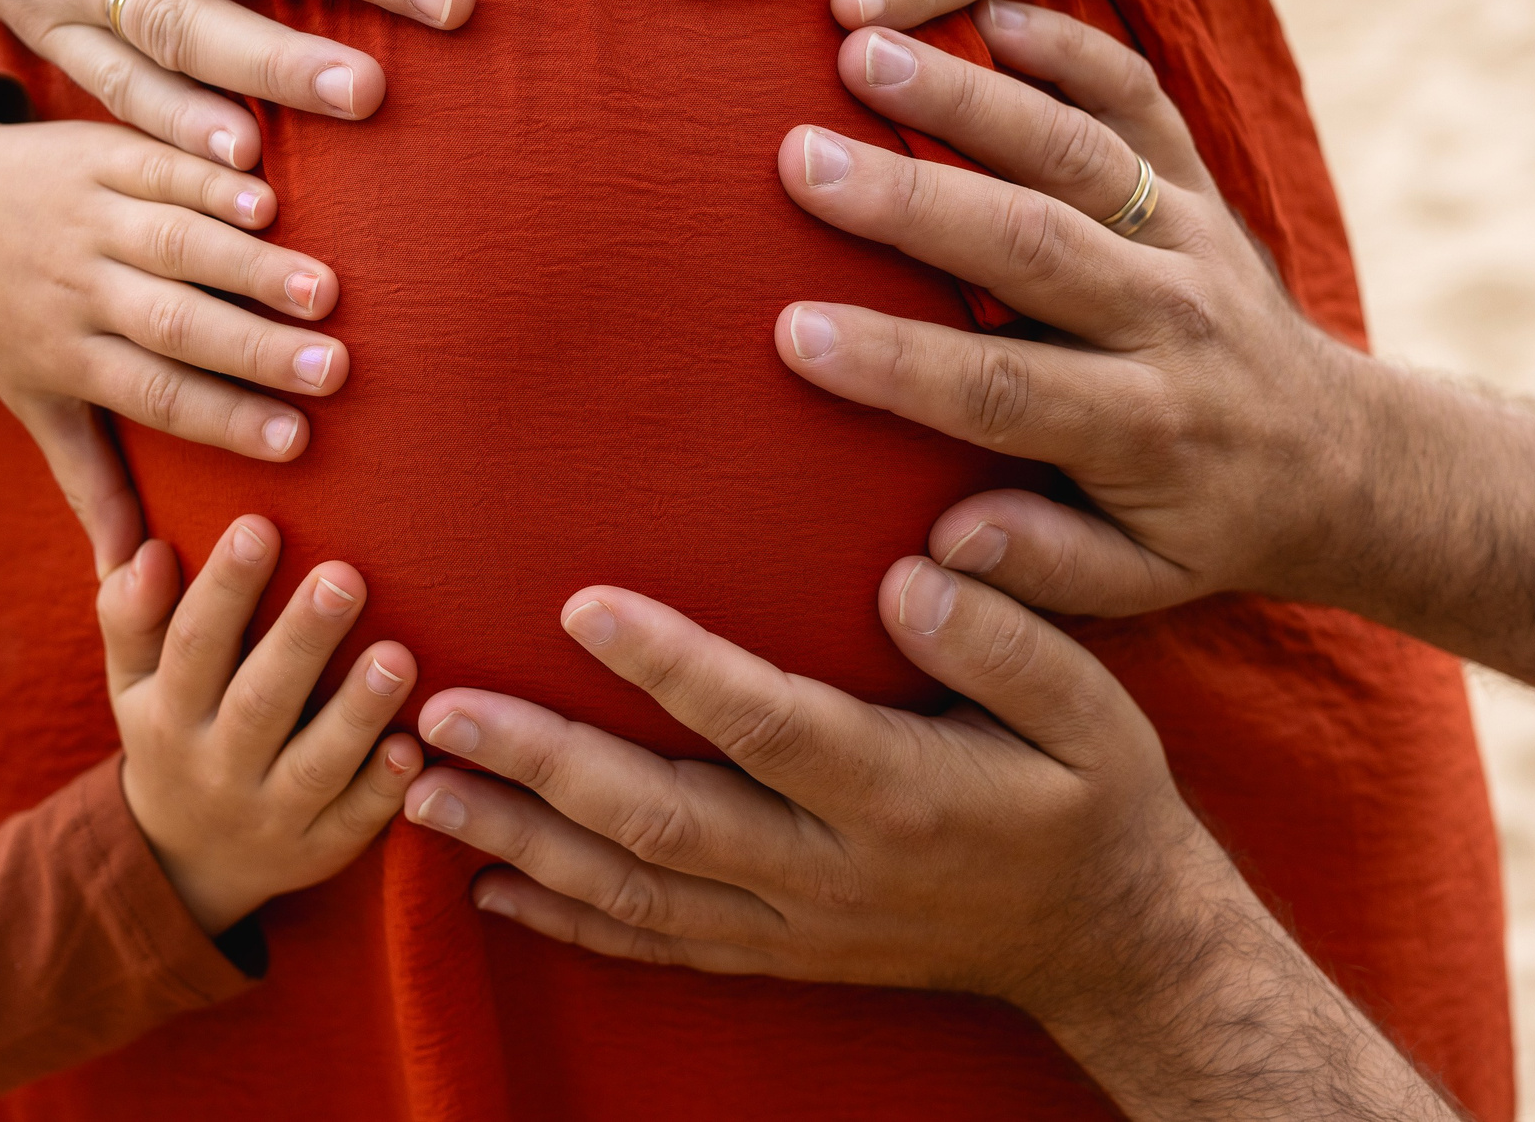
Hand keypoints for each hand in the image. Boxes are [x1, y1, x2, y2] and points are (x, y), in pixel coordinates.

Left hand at [0, 108, 348, 569]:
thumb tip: (125, 582)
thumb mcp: (35, 402)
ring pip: (171, 244)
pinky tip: (270, 201)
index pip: (152, 393)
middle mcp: (76, 288)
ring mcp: (87, 218)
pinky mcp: (99, 154)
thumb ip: (93, 480)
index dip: (223, 417)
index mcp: (67, 355)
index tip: (297, 441)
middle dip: (254, 348)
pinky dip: (210, 183)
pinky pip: (157, 169)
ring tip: (326, 290)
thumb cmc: (8, 320)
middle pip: (170, 323)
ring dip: (250, 267)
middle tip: (335, 369)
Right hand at [98, 516, 419, 935]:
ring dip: (356, 713)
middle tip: (345, 576)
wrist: (187, 861)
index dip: (225, 588)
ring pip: (315, 765)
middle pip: (260, 701)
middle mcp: (217, 765)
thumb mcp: (134, 681)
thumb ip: (134, 616)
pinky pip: (354, 823)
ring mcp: (271, 814)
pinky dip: (383, 790)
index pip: (193, 644)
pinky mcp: (319, 849)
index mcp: (168, 713)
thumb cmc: (173, 731)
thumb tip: (149, 552)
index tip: (258, 526)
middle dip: (302, 640)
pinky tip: (413, 748)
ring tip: (397, 656)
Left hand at [399, 566, 1461, 1118]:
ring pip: (637, 893)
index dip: (672, 670)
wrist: (1112, 945)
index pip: (767, 725)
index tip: (581, 603)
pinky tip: (487, 886)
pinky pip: (655, 945)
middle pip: (664, 823)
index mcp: (901, 792)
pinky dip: (565, 919)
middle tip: (443, 708)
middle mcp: (831, 871)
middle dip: (543, 767)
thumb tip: (911, 579)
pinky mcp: (779, 954)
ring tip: (423, 786)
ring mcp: (796, 926)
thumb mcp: (1090, 707)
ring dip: (522, 842)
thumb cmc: (1092, 798)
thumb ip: (1004, 640)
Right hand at [771, 0, 1372, 610]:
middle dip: (909, 199)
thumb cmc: (1208, 527)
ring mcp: (1187, 238)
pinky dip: (1068, 46)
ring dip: (965, 95)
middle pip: (1031, 244)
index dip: (896, 362)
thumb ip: (1044, 567)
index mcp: (1146, 427)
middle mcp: (1170, 318)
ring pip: (1076, 151)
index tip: (791, 332)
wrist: (1347, 461)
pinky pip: (1138, 98)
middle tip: (799, 157)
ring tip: (859, 50)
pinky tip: (982, 8)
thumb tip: (942, 548)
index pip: (1003, 388)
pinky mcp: (1198, 185)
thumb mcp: (1142, 584)